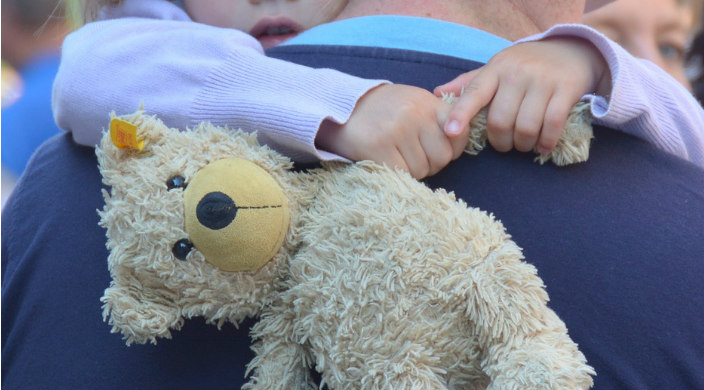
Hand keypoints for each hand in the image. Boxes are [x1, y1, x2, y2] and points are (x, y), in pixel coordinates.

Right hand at [316, 84, 468, 178]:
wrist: (339, 107)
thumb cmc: (381, 111)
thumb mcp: (413, 102)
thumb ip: (437, 118)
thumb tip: (459, 141)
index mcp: (427, 102)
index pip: (459, 135)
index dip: (450, 149)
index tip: (433, 149)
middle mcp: (415, 113)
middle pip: (442, 157)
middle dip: (430, 164)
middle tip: (410, 156)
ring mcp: (397, 130)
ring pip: (422, 170)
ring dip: (411, 170)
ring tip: (394, 155)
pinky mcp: (378, 147)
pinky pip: (402, 174)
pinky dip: (396, 175)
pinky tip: (384, 162)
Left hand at [434, 37, 609, 153]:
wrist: (571, 49)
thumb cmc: (525, 65)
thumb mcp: (496, 68)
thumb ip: (469, 84)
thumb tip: (437, 94)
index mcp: (495, 69)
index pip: (474, 93)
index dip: (461, 114)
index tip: (450, 132)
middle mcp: (517, 72)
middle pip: (500, 120)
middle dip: (500, 142)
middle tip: (505, 145)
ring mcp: (543, 80)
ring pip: (526, 127)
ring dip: (523, 145)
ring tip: (524, 145)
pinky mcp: (566, 88)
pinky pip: (552, 124)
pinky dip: (546, 142)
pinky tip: (543, 146)